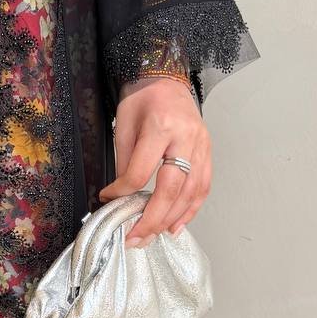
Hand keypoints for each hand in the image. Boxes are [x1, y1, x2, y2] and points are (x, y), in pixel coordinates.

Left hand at [98, 76, 211, 246]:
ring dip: (172, 219)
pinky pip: (203, 187)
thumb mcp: (124, 125)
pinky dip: (191, 210)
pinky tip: (176, 225)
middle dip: (152, 218)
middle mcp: (185, 138)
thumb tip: (121, 195)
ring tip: (153, 236)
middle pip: (171, 188)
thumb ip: (125, 161)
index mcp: (160, 128)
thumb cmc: (142, 99)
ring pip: (191, 192)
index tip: (108, 200)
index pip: (140, 172)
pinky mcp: (208, 152)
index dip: (122, 192)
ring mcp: (201, 146)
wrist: (166, 79)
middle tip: (135, 238)